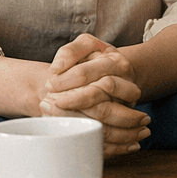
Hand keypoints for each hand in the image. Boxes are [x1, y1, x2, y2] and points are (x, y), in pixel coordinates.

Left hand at [41, 34, 150, 156]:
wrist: (118, 75)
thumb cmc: (97, 60)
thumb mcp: (87, 46)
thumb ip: (70, 51)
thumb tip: (56, 68)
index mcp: (117, 64)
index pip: (88, 73)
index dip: (65, 80)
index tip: (49, 84)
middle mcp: (127, 84)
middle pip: (98, 94)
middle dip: (70, 99)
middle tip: (48, 100)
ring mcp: (128, 105)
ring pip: (103, 116)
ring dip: (75, 115)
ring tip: (52, 111)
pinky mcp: (124, 122)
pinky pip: (107, 132)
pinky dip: (86, 130)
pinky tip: (67, 125)